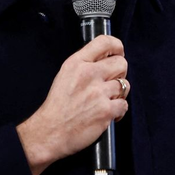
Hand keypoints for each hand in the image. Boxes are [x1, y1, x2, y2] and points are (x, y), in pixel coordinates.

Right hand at [17, 35, 129, 174]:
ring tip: (106, 101)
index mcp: (77, 63)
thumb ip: (84, 65)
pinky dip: (119, 111)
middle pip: (121, 63)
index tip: (118, 53)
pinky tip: (108, 113)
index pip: (104, 42)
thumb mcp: (65, 75)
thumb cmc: (57, 106)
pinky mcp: (106, 111)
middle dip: (120, 73)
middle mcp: (89, 74)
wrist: (50, 132)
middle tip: (111, 83)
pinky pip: (124, 105)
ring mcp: (99, 93)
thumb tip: (106, 59)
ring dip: (118, 94)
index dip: (117, 47)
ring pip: (124, 85)